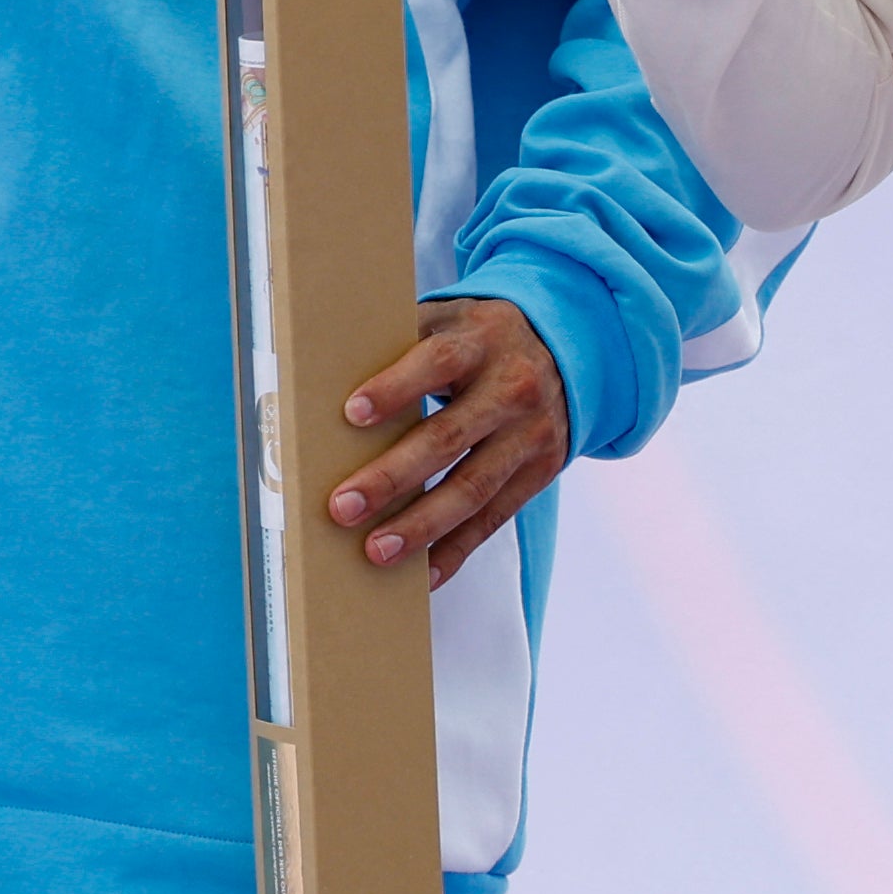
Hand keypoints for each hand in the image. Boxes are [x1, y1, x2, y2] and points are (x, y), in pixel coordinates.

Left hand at [325, 295, 574, 586]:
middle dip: (392, 476)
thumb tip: (326, 372)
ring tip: (376, 550)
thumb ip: (403, 341)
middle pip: (447, 437)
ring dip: (421, 526)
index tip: (352, 414)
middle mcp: (511, 389)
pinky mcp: (539, 473)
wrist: (566, 350)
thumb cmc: (480, 338)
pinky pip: (495, 519)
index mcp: (481, 341)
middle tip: (343, 506)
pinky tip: (424, 574)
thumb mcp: (451, 319)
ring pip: (472, 489)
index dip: (395, 387)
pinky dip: (457, 550)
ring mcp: (530, 436)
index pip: (437, 362)